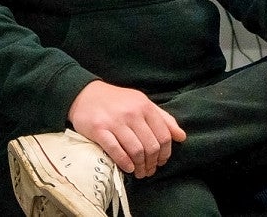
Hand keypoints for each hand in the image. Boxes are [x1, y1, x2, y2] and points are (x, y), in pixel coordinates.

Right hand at [67, 80, 186, 177]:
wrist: (85, 94)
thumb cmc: (117, 101)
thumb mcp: (142, 103)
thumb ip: (163, 119)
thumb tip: (181, 136)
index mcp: (145, 107)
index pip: (164, 135)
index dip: (165, 153)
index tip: (161, 161)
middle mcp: (132, 113)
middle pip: (151, 145)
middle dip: (153, 163)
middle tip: (149, 171)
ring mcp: (115, 122)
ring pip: (136, 150)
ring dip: (140, 166)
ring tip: (139, 172)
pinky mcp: (99, 129)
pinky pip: (116, 150)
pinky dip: (125, 162)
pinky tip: (128, 168)